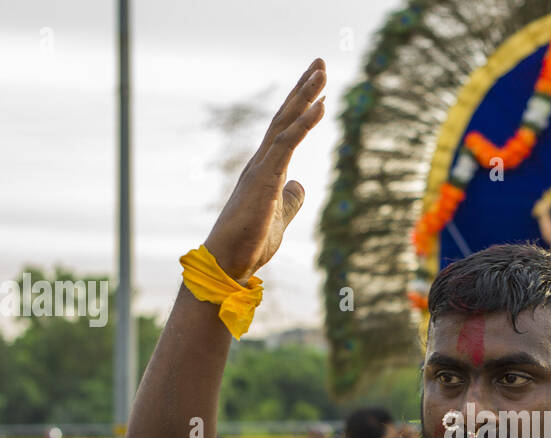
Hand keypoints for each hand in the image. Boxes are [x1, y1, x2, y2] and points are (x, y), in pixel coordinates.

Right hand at [203, 59, 326, 282]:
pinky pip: (287, 144)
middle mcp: (261, 162)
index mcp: (265, 169)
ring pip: (285, 123)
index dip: (301, 106)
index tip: (317, 86)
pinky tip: (320, 106)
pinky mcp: (265, 179)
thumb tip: (300, 184)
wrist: (230, 261)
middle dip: (303, 89)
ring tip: (321, 73)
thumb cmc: (250, 242)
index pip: (285, 129)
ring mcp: (261, 168)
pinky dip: (304, 123)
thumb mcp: (280, 216)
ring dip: (304, 96)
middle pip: (284, 116)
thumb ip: (290, 198)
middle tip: (320, 63)